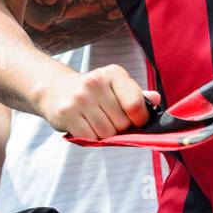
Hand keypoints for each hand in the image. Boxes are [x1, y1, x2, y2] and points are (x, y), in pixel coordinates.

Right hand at [36, 64, 160, 140]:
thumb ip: (137, 95)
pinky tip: (86, 127)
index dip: (140, 119)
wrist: (56, 89)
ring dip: (106, 135)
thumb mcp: (116, 86)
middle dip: (120, 128)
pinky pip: (89, 138)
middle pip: (122, 123)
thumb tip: (156, 99)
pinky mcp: (66, 113)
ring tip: (98, 123)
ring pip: (106, 133)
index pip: (135, 104)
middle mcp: (95, 83)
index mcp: (114, 74)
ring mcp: (79, 98)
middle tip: (110, 121)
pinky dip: (92, 139)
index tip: (136, 121)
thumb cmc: (95, 91)